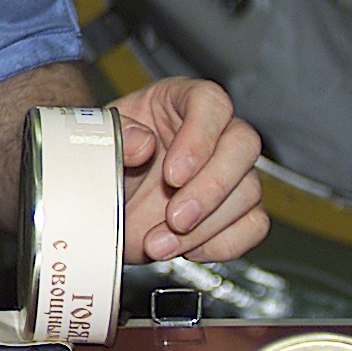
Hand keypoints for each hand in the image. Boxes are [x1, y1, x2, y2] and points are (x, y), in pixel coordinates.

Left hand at [113, 76, 266, 263]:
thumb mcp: (98, 140)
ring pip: (248, 191)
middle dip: (210, 187)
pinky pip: (253, 226)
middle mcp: (212, 133)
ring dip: (205, 226)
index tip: (173, 174)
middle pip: (242, 145)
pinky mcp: (236, 211)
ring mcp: (229, 172)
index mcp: (179, 102)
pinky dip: (221, 244)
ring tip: (159, 242)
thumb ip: (116, 134)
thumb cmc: (105, 160)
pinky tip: (185, 248)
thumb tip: (142, 143)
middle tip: (175, 217)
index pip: (210, 103)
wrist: (102, 204)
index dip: (198, 138)